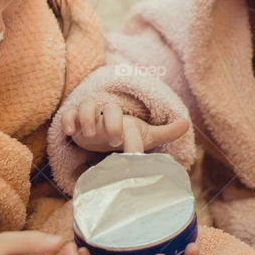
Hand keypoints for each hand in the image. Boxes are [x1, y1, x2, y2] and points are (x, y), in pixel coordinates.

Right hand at [61, 99, 188, 152]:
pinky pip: (67, 115)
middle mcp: (106, 113)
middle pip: (108, 108)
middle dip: (110, 123)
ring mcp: (89, 117)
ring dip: (86, 118)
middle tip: (113, 141)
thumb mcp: (145, 135)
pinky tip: (69, 133)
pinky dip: (67, 121)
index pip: (125, 119)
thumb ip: (166, 131)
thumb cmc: (124, 134)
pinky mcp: (74, 121)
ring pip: (86, 105)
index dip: (125, 130)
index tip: (127, 148)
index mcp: (123, 116)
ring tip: (87, 136)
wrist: (101, 136)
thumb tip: (187, 123)